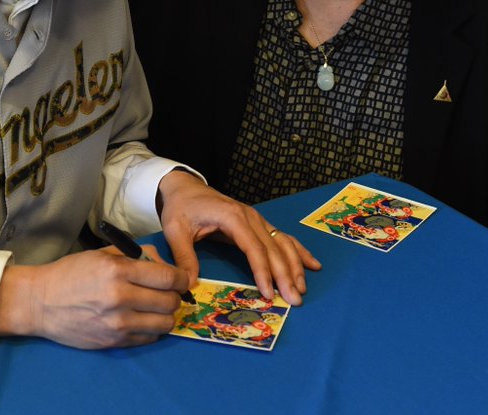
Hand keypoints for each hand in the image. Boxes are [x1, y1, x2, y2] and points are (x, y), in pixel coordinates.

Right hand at [0, 248, 189, 348]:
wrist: (40, 302)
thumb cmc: (70, 274)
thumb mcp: (101, 255)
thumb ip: (134, 256)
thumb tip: (163, 263)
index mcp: (118, 270)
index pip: (167, 277)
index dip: (182, 279)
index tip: (182, 280)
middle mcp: (120, 297)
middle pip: (169, 302)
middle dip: (174, 297)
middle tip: (167, 294)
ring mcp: (117, 323)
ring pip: (164, 324)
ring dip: (166, 316)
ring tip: (156, 309)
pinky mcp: (113, 341)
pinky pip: (148, 338)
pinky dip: (151, 330)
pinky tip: (141, 321)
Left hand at [157, 171, 320, 304]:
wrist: (185, 188)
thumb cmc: (180, 208)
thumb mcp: (175, 230)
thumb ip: (184, 256)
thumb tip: (190, 283)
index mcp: (232, 217)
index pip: (254, 248)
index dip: (263, 271)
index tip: (269, 293)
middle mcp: (250, 217)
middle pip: (274, 249)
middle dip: (286, 275)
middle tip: (295, 300)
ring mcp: (257, 219)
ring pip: (283, 243)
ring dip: (295, 266)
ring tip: (302, 289)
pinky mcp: (259, 223)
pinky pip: (283, 237)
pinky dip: (299, 251)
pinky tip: (312, 264)